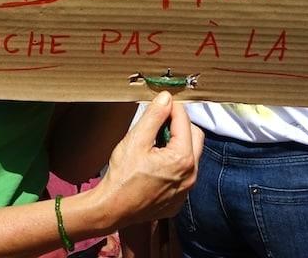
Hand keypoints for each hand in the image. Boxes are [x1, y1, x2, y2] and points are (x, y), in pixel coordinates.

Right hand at [94, 92, 201, 226]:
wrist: (112, 209)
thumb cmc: (122, 176)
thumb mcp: (136, 139)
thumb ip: (154, 116)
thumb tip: (166, 98)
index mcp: (182, 158)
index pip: (184, 120)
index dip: (172, 107)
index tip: (162, 102)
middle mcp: (191, 175)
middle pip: (195, 136)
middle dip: (180, 124)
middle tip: (159, 122)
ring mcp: (186, 190)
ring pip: (191, 156)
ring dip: (178, 144)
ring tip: (155, 143)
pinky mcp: (179, 199)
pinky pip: (184, 174)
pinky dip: (175, 164)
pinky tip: (155, 164)